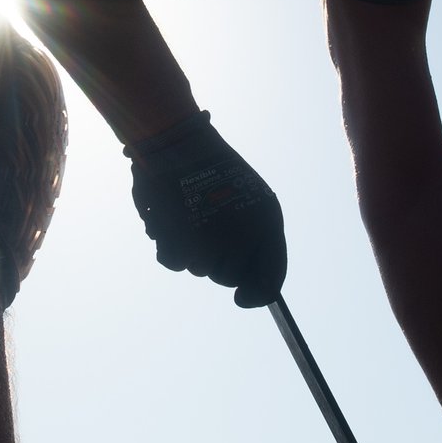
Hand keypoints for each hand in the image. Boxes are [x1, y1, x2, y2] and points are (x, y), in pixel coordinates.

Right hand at [126, 110, 286, 306]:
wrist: (177, 142)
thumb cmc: (214, 169)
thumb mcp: (251, 198)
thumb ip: (258, 240)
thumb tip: (251, 289)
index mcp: (267, 223)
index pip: (270, 277)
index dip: (259, 295)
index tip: (243, 300)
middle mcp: (243, 238)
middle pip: (230, 277)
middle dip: (219, 260)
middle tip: (209, 230)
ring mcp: (211, 242)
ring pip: (201, 270)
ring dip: (194, 250)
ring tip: (191, 215)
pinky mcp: (179, 242)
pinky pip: (176, 262)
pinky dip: (171, 246)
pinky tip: (171, 220)